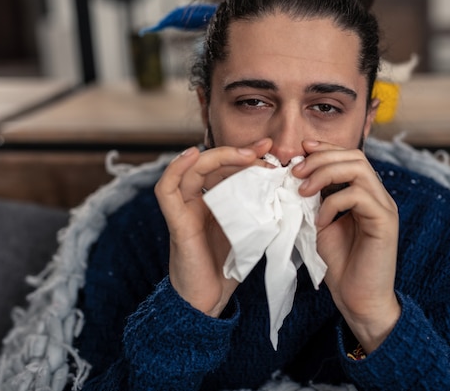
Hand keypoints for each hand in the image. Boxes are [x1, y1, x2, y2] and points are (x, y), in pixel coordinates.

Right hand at [154, 139, 271, 316]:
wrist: (210, 300)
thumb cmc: (228, 268)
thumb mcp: (250, 231)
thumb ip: (258, 209)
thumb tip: (283, 186)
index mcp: (212, 202)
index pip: (225, 168)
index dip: (246, 155)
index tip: (270, 150)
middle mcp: (195, 201)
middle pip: (210, 164)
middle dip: (237, 152)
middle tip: (265, 150)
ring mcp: (183, 210)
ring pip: (189, 169)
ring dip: (216, 156)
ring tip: (245, 154)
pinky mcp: (176, 222)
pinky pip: (166, 190)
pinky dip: (175, 169)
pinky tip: (192, 155)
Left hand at [292, 140, 400, 352]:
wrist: (357, 298)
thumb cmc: (339, 263)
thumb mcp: (320, 223)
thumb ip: (314, 199)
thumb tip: (295, 175)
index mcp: (364, 193)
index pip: (349, 156)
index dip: (325, 148)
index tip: (301, 150)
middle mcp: (378, 195)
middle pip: (355, 156)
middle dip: (321, 159)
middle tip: (295, 172)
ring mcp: (384, 207)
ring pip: (359, 169)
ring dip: (325, 174)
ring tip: (303, 191)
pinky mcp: (385, 221)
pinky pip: (358, 196)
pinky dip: (333, 203)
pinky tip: (320, 221)